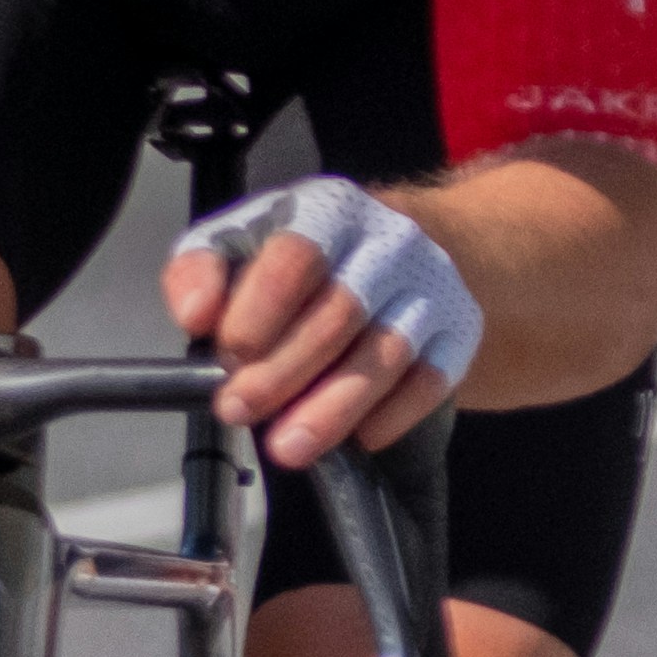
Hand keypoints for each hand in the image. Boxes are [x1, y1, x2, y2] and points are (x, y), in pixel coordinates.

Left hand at [168, 174, 482, 468]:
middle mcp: (390, 240)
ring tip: (288, 447)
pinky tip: (358, 437)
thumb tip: (196, 314)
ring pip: (386, 353)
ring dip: (333, 407)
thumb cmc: (308, 257)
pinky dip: (391, 415)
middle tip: (238, 410)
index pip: (297, 255)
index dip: (260, 310)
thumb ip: (202, 269)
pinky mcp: (460, 330)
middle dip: (282, 371)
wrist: (412, 248)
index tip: (227, 355)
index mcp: (329, 209)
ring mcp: (432, 286)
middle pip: (339, 312)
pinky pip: (431, 381)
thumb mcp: (244, 241)